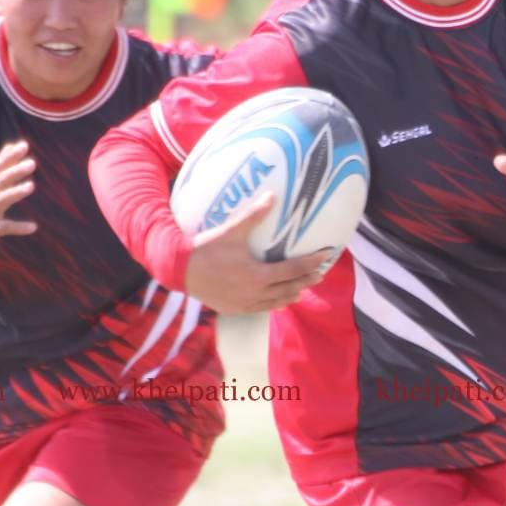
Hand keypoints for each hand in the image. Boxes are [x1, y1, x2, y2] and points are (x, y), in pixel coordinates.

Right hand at [181, 190, 333, 314]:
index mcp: (258, 276)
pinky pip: (260, 308)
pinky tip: (276, 299)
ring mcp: (245, 305)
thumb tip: (272, 196)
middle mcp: (255, 294)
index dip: (312, 263)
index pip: (293, 270)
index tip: (326, 256)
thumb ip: (254, 215)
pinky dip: (273, 303)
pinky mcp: (234, 309)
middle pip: (290, 289)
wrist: (179, 269)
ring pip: (276, 303)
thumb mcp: (232, 231)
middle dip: (307, 280)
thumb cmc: (206, 248)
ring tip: (303, 289)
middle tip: (321, 273)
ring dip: (292, 294)